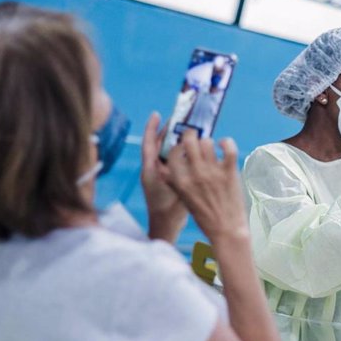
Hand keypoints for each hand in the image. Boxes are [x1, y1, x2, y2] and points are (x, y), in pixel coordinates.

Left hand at [141, 112, 187, 241]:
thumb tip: (187, 153)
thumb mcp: (175, 187)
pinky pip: (173, 162)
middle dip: (167, 131)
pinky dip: (180, 153)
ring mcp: (160, 175)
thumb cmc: (168, 210)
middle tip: (179, 119)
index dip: (152, 128)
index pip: (149, 144)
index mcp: (150, 170)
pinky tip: (192, 150)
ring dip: (175, 141)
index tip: (157, 114)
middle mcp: (153, 170)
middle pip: (158, 145)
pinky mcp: (168, 180)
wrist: (166, 227)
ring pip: (166, 152)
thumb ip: (179, 171)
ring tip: (187, 131)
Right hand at [161, 129, 247, 242]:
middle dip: (192, 134)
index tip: (184, 146)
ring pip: (207, 142)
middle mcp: (194, 174)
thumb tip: (172, 165)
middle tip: (197, 137)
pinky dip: (227, 142)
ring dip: (209, 142)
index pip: (173, 152)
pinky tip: (225, 146)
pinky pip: (228, 147)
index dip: (178, 145)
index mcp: (180, 181)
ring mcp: (212, 172)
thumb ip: (177, 181)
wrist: (226, 230)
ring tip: (212, 148)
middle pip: (189, 139)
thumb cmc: (205, 216)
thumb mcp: (183, 198)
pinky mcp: (229, 172)